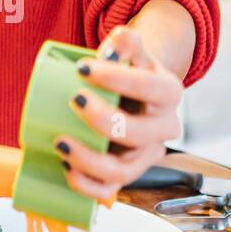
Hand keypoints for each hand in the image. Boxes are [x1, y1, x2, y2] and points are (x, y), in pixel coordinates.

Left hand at [53, 23, 182, 201]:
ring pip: (123, 171)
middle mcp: (164, 128)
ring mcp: (146, 156)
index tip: (82, 69)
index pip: (151, 88)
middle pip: (139, 133)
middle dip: (102, 120)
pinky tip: (66, 167)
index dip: (117, 79)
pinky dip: (86, 185)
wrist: (130, 93)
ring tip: (61, 142)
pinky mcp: (126, 174)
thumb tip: (115, 45)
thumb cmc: (127, 70)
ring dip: (89, 159)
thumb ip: (125, 40)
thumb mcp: (130, 51)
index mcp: (169, 93)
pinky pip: (110, 192)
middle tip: (74, 101)